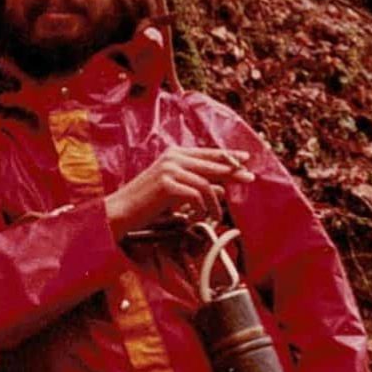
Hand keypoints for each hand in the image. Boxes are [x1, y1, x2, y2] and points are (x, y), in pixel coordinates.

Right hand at [104, 146, 254, 237]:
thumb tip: (222, 189)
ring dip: (214, 202)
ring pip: (206, 182)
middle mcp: (172, 157)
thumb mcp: (175, 192)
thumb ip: (197, 186)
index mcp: (174, 154)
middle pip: (212, 163)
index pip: (207, 153)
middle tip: (250, 178)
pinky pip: (196, 195)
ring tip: (215, 216)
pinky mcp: (167, 183)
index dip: (228, 156)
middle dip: (233, 171)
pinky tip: (200, 218)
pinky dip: (202, 208)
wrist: (121, 212)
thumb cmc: (146, 204)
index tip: (245, 160)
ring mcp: (169, 169)